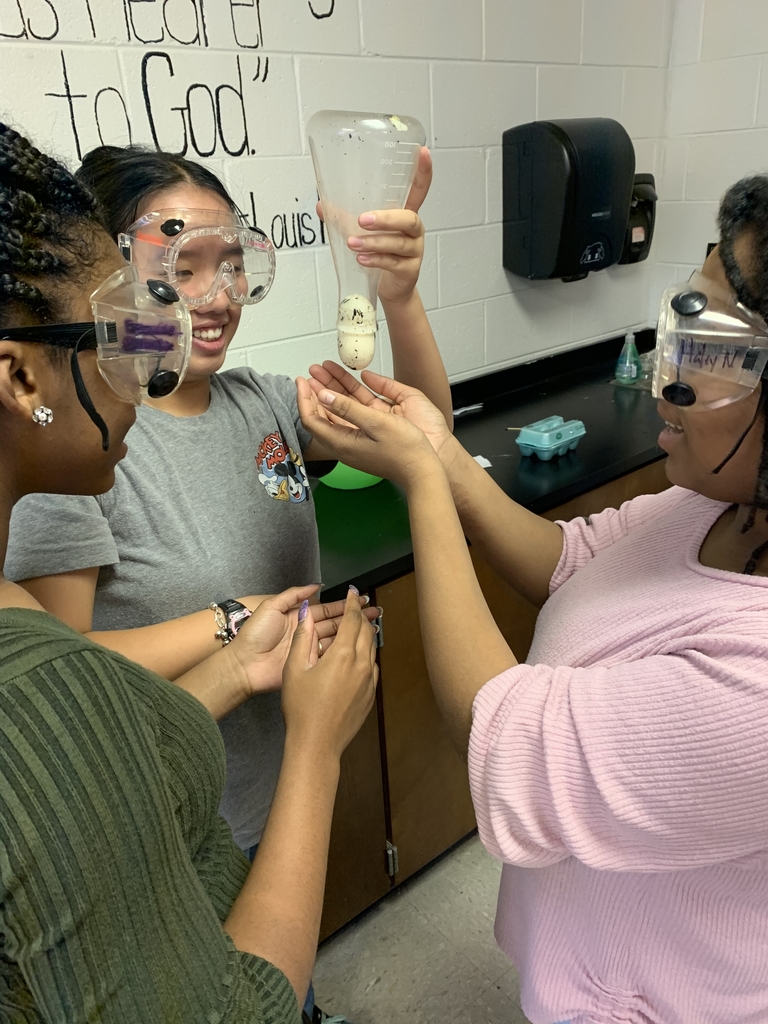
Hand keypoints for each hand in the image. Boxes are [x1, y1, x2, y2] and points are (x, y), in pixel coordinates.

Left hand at [231, 585, 377, 694]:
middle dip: (354, 618)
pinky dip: (343, 652)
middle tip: (374, 613)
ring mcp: (308, 651)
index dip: (343, 606)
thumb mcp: (271, 607)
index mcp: (298, 617)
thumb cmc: (255, 634)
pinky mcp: (308, 666)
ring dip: (352, 634)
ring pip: (335, 640)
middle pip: (335, 624)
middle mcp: (306, 633)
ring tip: (372, 628)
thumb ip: (293, 595)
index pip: (325, 610)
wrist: (243, 664)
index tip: (360, 600)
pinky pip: (328, 657)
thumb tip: (316, 585)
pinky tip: (358, 647)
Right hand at [282, 588, 377, 757]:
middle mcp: (361, 664)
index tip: (352, 592)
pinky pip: (372, 666)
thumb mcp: (294, 668)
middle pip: (367, 631)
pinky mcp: (371, 695)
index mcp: (342, 655)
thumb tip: (305, 613)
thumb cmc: (300, 707)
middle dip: (361, 616)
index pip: (352, 620)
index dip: (352, 603)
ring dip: (366, 634)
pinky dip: (366, 654)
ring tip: (356, 628)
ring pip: (372, 648)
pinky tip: (356, 657)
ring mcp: (369, 681)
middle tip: (354, 607)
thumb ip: (302, 637)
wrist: (316, 744)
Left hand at [306, 363, 455, 463]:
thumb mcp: (377, 423)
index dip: (304, 398)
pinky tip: (342, 394)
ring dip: (326, 397)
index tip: (301, 380)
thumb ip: (348, 408)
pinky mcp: (363, 444)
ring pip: (332, 417)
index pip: (312, 419)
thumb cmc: (406, 450)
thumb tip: (323, 395)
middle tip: (310, 375)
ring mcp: (354, 445)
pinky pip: (345, 421)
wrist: (423, 471)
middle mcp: (345, 446)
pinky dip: (340, 405)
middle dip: (313, 394)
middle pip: (320, 417)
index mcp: (343, 442)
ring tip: (322, 377)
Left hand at [317, 146, 431, 306]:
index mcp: (405, 214)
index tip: (423, 152)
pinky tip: (362, 259)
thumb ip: (344, 219)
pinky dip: (376, 260)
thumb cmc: (381, 254)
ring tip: (353, 243)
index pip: (419, 189)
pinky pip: (394, 263)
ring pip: (398, 243)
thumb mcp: (363, 233)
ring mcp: (414, 251)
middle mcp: (414, 231)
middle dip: (385, 219)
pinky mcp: (410, 270)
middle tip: (362, 220)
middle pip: (408, 219)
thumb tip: (322, 205)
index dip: (423, 172)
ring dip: (374, 242)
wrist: (390, 289)